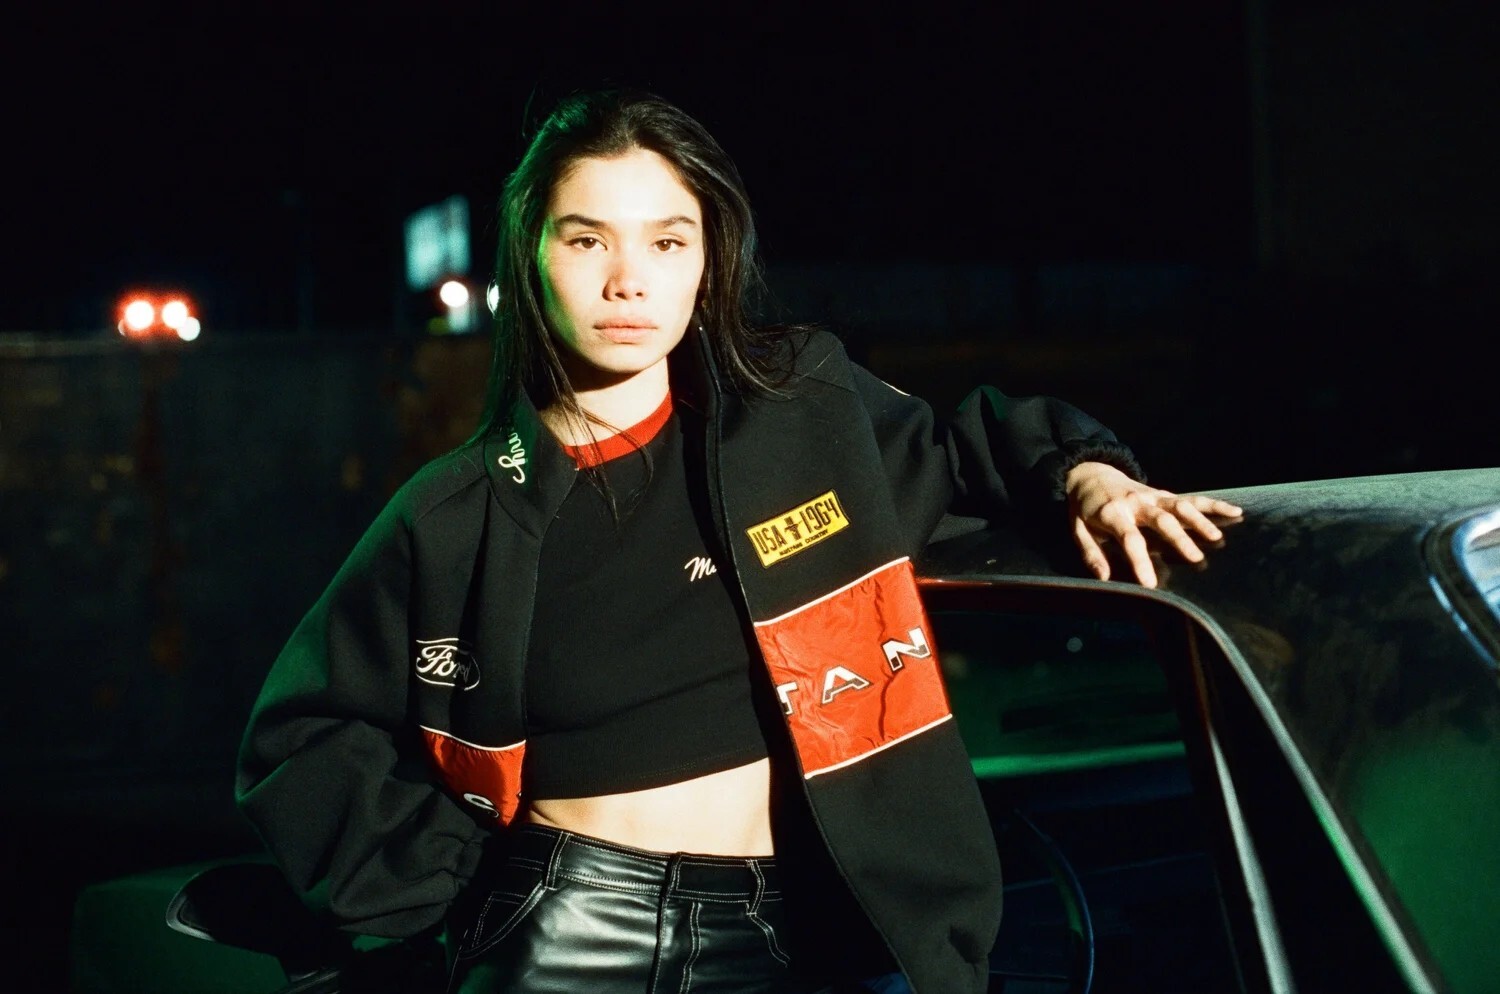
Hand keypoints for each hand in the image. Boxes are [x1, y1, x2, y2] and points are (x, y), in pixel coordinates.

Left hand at [1065, 461, 1242, 587]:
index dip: (1140, 561)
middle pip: (1162, 520)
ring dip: (1200, 520)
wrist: (1090, 474)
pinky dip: (1214, 504)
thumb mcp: (1078, 530)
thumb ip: (1091, 554)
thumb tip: (1103, 578)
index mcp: (1113, 513)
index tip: (1151, 583)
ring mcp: (1153, 496)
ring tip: (1217, 537)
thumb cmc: (1084, 508)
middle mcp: (1137, 502)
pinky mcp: (1164, 494)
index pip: (1129, 539)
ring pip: (1181, 506)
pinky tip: (1235, 512)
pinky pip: (1192, 499)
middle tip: (1195, 559)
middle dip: (1179, 538)